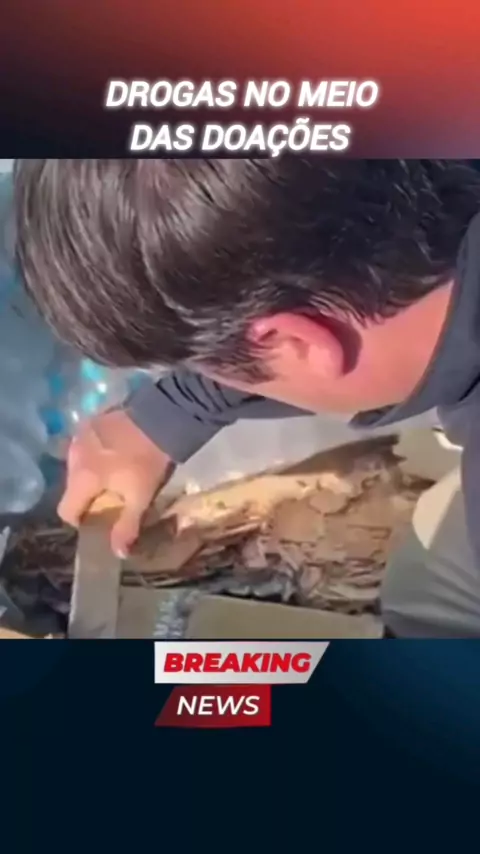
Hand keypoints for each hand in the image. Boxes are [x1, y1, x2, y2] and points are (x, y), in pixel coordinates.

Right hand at [58, 409, 173, 556]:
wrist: (160, 417)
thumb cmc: (147, 461)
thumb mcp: (140, 497)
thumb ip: (126, 526)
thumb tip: (117, 553)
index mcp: (82, 478)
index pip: (66, 511)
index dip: (80, 520)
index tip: (99, 519)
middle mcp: (73, 457)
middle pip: (72, 488)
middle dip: (87, 496)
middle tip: (111, 497)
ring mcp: (80, 436)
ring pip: (77, 465)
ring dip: (90, 473)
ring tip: (114, 473)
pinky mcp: (90, 421)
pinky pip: (85, 446)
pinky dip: (95, 454)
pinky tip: (115, 452)